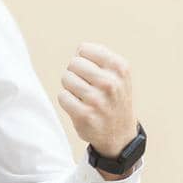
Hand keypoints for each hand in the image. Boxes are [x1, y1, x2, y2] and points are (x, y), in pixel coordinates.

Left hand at [57, 42, 137, 175]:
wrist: (120, 133)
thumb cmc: (113, 97)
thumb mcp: (118, 74)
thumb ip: (100, 56)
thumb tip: (79, 49)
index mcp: (120, 67)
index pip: (84, 49)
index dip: (83, 60)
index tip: (92, 73)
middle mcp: (110, 83)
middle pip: (73, 63)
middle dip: (75, 73)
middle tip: (86, 86)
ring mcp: (97, 100)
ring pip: (66, 78)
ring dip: (70, 87)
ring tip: (83, 96)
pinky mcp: (84, 115)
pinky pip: (62, 96)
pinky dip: (66, 101)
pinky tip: (78, 107)